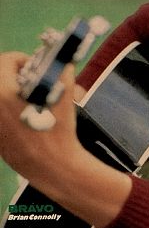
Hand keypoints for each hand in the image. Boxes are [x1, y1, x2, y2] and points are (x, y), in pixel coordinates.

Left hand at [0, 51, 80, 182]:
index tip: (36, 67)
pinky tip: (28, 115)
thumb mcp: (64, 96)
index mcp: (4, 93)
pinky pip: (1, 112)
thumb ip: (62, 72)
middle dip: (15, 74)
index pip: (5, 61)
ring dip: (12, 90)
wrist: (53, 168)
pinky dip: (9, 107)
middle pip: (0, 78)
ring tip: (32, 97)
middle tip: (34, 80)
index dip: (22, 59)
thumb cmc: (58, 130)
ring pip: (0, 96)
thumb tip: (60, 60)